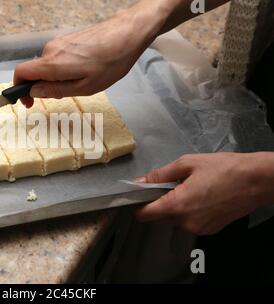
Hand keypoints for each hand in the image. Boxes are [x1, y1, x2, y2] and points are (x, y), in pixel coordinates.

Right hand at [13, 5, 165, 106]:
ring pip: (46, 65)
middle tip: (63, 96)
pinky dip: (61, 68)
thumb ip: (55, 90)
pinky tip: (82, 71)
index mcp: (52, 64)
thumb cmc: (110, 62)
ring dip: (54, 78)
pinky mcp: (67, 39)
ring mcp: (59, 42)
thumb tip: (34, 92)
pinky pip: (56, 57)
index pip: (20, 73)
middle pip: (34, 70)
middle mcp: (51, 50)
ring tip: (79, 82)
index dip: (18, 89)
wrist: (127, 34)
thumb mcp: (84, 87)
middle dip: (42, 86)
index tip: (27, 101)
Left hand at [134, 152, 273, 234]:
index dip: (137, 204)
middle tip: (171, 184)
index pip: (144, 215)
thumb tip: (140, 181)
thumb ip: (160, 174)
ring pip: (174, 219)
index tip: (139, 195)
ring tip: (189, 188)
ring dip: (175, 206)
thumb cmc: (224, 168)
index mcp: (178, 205)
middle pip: (159, 216)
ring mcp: (198, 228)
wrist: (256, 181)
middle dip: (159, 201)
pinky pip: (189, 222)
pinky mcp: (209, 230)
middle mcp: (186, 222)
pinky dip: (188, 211)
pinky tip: (200, 196)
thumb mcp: (187, 164)